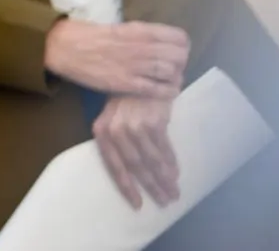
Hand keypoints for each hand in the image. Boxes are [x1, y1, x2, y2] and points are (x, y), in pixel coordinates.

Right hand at [43, 19, 188, 97]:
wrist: (65, 47)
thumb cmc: (90, 35)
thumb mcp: (120, 28)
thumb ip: (142, 35)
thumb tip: (160, 43)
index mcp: (140, 30)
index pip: (179, 38)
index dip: (182, 47)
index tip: (177, 51)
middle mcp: (142, 47)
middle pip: (179, 56)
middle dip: (180, 64)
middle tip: (174, 68)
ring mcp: (135, 66)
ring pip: (170, 73)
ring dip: (174, 78)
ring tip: (170, 80)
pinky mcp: (126, 83)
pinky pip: (156, 90)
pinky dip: (166, 92)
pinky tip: (166, 92)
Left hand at [94, 94, 180, 208]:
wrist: (143, 74)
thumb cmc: (126, 100)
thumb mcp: (112, 118)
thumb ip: (116, 141)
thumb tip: (130, 171)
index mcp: (101, 131)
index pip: (113, 166)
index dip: (126, 187)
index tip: (138, 205)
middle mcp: (116, 131)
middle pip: (135, 167)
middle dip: (151, 187)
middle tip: (164, 202)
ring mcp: (135, 126)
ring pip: (152, 161)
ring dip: (164, 179)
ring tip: (173, 192)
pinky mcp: (154, 121)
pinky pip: (165, 149)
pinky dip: (171, 163)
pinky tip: (176, 173)